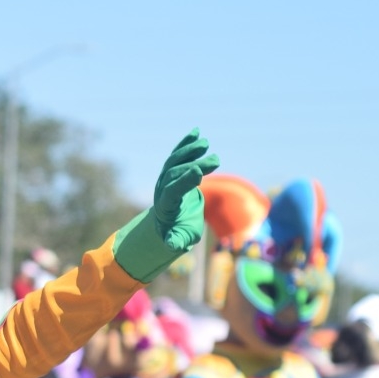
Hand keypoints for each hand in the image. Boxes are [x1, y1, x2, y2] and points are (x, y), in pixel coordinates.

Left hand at [111, 130, 220, 282]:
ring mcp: (166, 178)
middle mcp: (162, 189)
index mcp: (166, 205)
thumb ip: (176, 241)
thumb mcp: (179, 239)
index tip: (197, 171)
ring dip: (188, 150)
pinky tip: (196, 132)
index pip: (173, 190)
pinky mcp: (172, 171)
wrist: (167, 221)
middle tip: (215, 160)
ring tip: (204, 143)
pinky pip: (177, 155)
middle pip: (176, 174)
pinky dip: (185, 144)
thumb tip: (172, 244)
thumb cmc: (177, 232)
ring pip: (175, 161)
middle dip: (194, 165)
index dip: (184, 181)